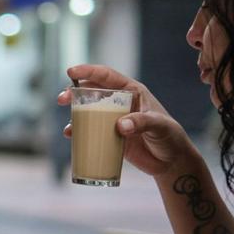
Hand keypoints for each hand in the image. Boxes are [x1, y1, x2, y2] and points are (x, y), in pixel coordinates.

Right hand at [57, 64, 197, 175]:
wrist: (171, 162)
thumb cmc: (170, 138)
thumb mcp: (159, 126)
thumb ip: (142, 122)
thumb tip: (120, 125)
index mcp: (132, 91)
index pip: (107, 76)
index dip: (88, 71)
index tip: (70, 72)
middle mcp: (120, 102)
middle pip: (92, 92)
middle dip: (74, 92)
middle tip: (62, 98)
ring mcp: (113, 119)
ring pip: (88, 111)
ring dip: (74, 114)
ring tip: (68, 127)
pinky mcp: (110, 136)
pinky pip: (90, 130)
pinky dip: (79, 132)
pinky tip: (72, 136)